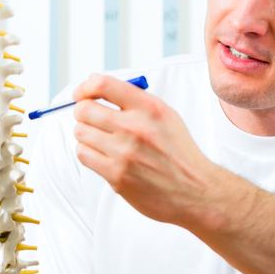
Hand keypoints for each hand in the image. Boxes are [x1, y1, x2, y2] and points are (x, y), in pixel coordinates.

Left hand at [72, 74, 222, 228]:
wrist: (194, 190)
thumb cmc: (177, 151)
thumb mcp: (165, 114)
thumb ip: (132, 98)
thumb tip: (94, 83)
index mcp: (149, 107)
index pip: (103, 85)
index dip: (85, 87)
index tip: (81, 94)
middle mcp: (135, 127)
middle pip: (85, 109)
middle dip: (83, 111)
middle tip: (90, 118)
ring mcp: (124, 153)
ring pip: (80, 132)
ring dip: (85, 134)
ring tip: (99, 138)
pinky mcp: (117, 175)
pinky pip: (84, 154)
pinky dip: (87, 152)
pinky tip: (101, 154)